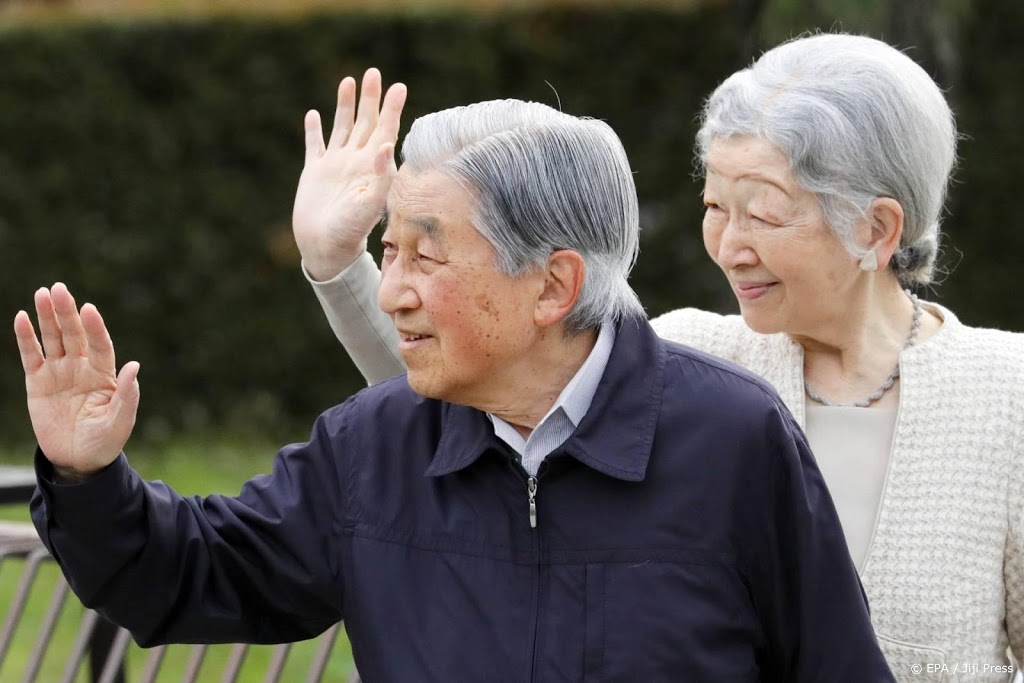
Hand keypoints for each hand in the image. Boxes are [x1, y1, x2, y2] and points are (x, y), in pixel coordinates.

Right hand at [14, 283, 139, 479]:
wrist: (78, 460)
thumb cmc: (104, 441)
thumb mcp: (119, 421)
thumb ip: (127, 395)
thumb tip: (135, 365)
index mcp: (104, 375)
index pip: (100, 344)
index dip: (95, 327)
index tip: (89, 309)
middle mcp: (82, 368)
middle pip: (74, 334)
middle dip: (67, 311)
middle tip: (58, 288)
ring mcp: (59, 373)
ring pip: (52, 338)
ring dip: (47, 316)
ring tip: (42, 293)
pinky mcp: (37, 382)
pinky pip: (31, 356)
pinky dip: (26, 337)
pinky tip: (21, 318)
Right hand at [293, 68, 407, 280]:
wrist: (326, 248)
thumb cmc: (352, 230)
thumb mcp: (371, 204)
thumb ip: (381, 175)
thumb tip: (388, 145)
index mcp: (372, 167)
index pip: (385, 131)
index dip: (392, 109)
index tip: (399, 87)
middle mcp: (356, 162)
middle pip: (366, 123)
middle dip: (370, 99)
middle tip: (375, 73)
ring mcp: (335, 165)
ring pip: (341, 127)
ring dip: (345, 105)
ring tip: (348, 81)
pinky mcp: (314, 172)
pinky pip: (315, 145)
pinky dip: (314, 130)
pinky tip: (314, 114)